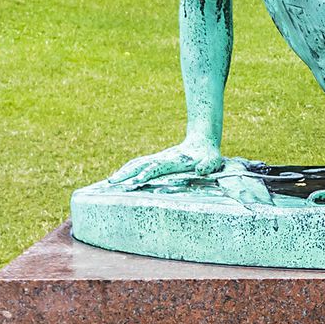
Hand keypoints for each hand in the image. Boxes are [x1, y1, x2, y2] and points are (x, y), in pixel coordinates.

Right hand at [106, 138, 225, 190]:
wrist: (202, 141)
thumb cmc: (209, 155)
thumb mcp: (213, 160)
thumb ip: (208, 165)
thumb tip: (201, 170)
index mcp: (173, 160)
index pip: (156, 167)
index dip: (145, 174)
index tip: (134, 182)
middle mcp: (162, 158)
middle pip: (140, 164)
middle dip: (126, 173)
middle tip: (113, 183)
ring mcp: (158, 158)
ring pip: (137, 163)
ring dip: (124, 171)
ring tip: (111, 181)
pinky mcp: (157, 160)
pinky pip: (139, 164)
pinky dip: (128, 169)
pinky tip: (121, 175)